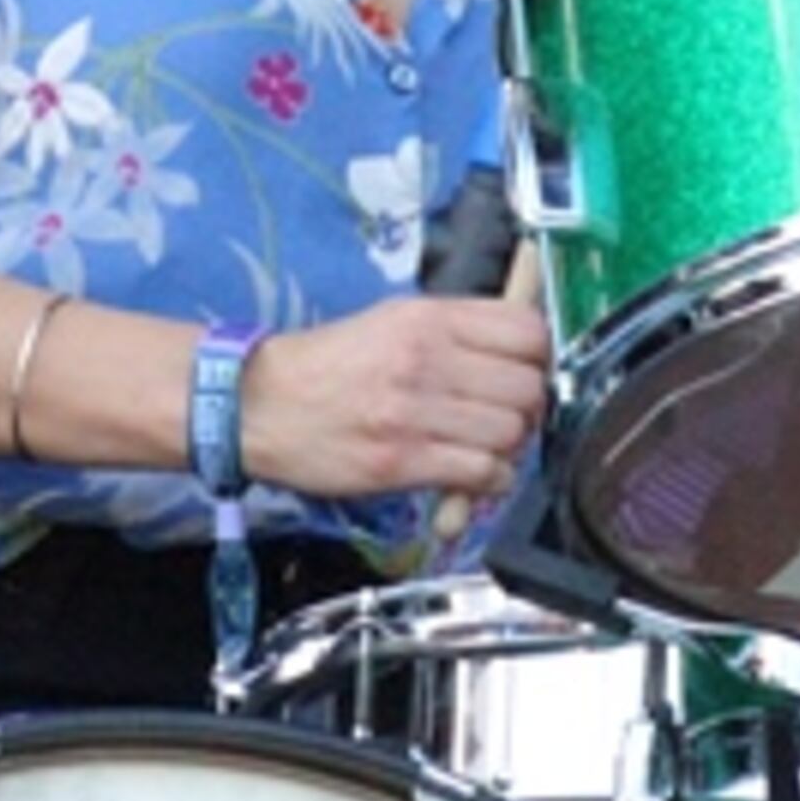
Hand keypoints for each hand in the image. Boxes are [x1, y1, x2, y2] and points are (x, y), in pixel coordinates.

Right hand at [237, 293, 548, 501]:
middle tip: (507, 417)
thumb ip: (455, 330)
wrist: (260, 404)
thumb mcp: (392, 320)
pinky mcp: (400, 461)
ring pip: (509, 434)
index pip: (527, 331)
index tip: (526, 371)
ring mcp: (414, 412)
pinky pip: (480, 475)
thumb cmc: (329, 364)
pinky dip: (487, 481)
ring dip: (508, 448)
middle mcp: (425, 359)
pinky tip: (471, 476)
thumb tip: (519, 347)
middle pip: (526, 387)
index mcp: (427, 319)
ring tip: (485, 447)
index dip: (539, 357)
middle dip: (527, 408)